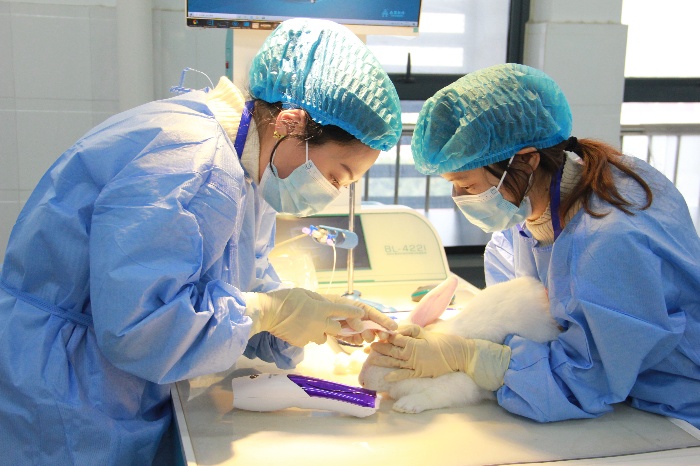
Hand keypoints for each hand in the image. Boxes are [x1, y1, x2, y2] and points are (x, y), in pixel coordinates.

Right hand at [244, 288, 363, 346]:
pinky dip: (306, 335)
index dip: (353, 313)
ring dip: (320, 332)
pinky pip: (309, 340)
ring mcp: (311, 335)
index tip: (361, 314)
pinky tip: (297, 329)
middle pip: (336, 328)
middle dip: (333, 325)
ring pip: (323, 337)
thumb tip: (325, 306)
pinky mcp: (302, 343)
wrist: (268, 314)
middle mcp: (320, 323)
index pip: (343, 311)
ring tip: (308, 325)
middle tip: (324, 319)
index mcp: (321, 309)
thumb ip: (318, 300)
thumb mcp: (305, 293)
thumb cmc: (286, 299)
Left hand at [320, 294, 397, 343]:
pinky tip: (352, 338)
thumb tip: (361, 327)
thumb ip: (352, 316)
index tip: (394, 327)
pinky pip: (356, 341)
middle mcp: (360, 319)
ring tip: (361, 335)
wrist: (314, 313)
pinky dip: (355, 340)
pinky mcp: (348, 336)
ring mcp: (355, 328)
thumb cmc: (329, 304)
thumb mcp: (341, 306)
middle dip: (379, 332)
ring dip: (366, 337)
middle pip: (375, 327)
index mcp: (361, 309)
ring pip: (366, 336)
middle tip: (382, 336)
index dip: (386, 321)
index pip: (376, 315)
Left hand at [369, 324, 510, 390]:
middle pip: (392, 350)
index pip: (395, 338)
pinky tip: (387, 377)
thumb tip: (397, 330)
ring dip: (383, 361)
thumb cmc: (443, 341)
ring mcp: (417, 364)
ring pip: (396, 362)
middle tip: (367, 348)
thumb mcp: (426, 332)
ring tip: (371, 360)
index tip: (374, 336)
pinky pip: (407, 375)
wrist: (458, 353)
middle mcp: (413, 353)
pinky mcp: (421, 373)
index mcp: (414, 341)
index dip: (383, 337)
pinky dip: (397, 376)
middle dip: (379, 349)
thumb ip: (411, 331)